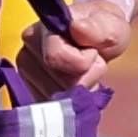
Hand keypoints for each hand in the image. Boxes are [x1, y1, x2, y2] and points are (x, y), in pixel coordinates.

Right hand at [17, 0, 131, 94]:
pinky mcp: (32, 95)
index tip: (93, 51)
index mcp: (41, 31)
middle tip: (91, 62)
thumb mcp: (111, 25)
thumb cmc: (103, 31)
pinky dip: (72, 103)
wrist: (99, 40)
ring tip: (84, 72)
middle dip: (85, 77)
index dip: (83, 61)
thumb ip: (98, 28)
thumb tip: (77, 27)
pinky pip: (57, 111)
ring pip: (60, 100)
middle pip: (61, 83)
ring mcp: (26, 77)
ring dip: (81, 91)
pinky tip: (76, 86)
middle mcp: (26, 53)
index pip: (55, 57)